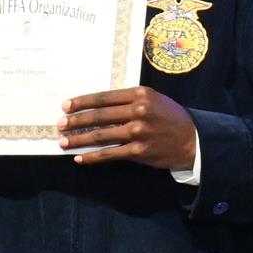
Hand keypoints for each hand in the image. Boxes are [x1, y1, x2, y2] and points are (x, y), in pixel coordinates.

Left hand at [61, 87, 197, 169]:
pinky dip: (92, 157)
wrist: (192, 139)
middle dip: (76, 120)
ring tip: (63, 141)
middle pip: (99, 116)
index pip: (104, 97)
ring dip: (78, 139)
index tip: (66, 106)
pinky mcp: (138, 151)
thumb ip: (129, 100)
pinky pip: (110, 154)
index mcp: (140, 94)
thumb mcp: (153, 99)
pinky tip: (80, 158)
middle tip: (60, 124)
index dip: (82, 102)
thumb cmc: (170, 117)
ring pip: (101, 135)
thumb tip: (99, 106)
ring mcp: (138, 132)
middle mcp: (138, 111)